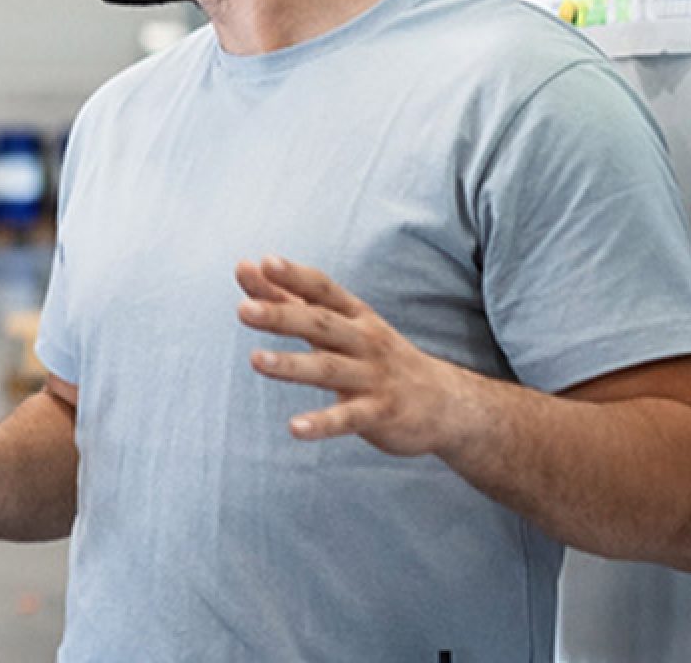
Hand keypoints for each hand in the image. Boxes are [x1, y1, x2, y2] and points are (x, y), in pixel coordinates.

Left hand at [237, 256, 477, 456]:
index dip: (294, 276)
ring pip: (329, 368)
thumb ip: (289, 298)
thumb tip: (245, 267)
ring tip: (257, 360)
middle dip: (283, 316)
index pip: (322, 290)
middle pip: (321, 324)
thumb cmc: (377, 355)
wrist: (447, 403)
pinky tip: (295, 428)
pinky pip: (348, 418)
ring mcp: (373, 377)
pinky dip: (323, 423)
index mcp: (354, 316)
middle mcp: (364, 340)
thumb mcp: (340, 323)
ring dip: (293, 365)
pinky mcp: (380, 413)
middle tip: (243, 309)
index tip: (263, 263)